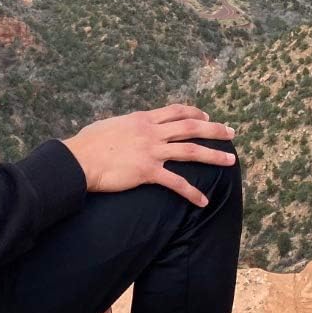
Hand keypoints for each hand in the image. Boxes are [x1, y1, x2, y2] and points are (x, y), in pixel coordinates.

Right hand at [62, 104, 235, 207]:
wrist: (80, 159)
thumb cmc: (89, 143)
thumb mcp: (111, 125)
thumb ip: (126, 126)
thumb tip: (127, 128)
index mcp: (143, 118)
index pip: (175, 110)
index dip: (194, 113)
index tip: (207, 117)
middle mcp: (151, 131)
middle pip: (190, 127)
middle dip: (214, 130)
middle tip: (231, 133)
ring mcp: (152, 151)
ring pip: (190, 150)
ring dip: (213, 155)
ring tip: (231, 161)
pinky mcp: (148, 172)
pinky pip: (176, 182)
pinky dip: (192, 193)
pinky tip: (203, 201)